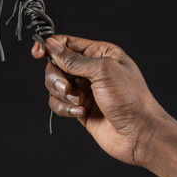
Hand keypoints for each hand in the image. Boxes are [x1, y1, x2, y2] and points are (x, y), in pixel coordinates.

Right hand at [32, 35, 166, 166]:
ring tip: (80, 103)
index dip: (50, 46)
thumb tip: (51, 45)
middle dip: (57, 77)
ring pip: (54, 85)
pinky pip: (59, 103)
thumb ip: (74, 60)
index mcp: (99, 53)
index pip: (66, 43)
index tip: (37, 53)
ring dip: (63, 95)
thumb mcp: (102, 71)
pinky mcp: (79, 107)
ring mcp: (84, 89)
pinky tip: (82, 113)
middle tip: (67, 88)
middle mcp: (90, 69)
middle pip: (56, 65)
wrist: (139, 134)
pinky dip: (66, 108)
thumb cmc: (130, 98)